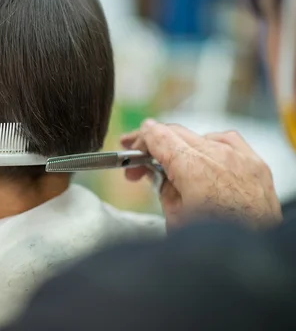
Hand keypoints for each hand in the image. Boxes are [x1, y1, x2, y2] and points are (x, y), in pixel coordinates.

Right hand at [121, 119, 281, 229]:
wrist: (257, 254)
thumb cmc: (218, 245)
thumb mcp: (175, 219)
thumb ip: (163, 188)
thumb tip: (157, 174)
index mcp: (193, 168)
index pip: (158, 136)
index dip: (139, 140)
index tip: (131, 148)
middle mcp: (218, 155)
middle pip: (176, 133)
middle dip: (155, 144)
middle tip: (141, 162)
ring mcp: (240, 157)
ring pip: (200, 137)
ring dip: (181, 147)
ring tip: (172, 166)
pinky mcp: (256, 165)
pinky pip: (227, 141)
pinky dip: (210, 146)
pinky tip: (203, 159)